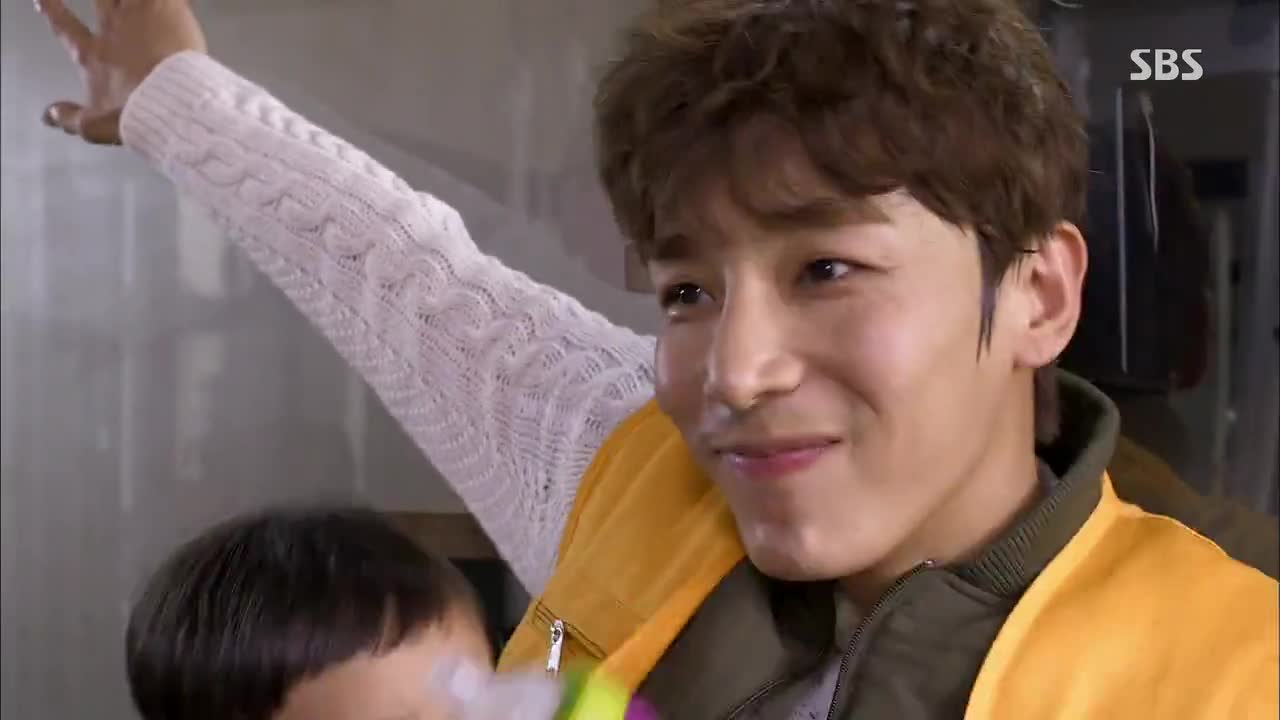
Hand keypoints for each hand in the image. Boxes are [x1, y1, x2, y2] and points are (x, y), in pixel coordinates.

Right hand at [36, 0, 205, 144]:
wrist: (170, 103)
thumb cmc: (134, 115)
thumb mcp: (95, 126)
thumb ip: (70, 118)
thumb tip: (47, 116)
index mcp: (94, 56)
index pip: (63, 27)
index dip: (50, 10)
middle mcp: (113, 31)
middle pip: (100, 0)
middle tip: (103, 1)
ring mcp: (139, 17)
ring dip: (131, 0)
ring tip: (140, 3)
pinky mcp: (169, 10)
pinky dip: (167, 0)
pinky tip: (170, 1)